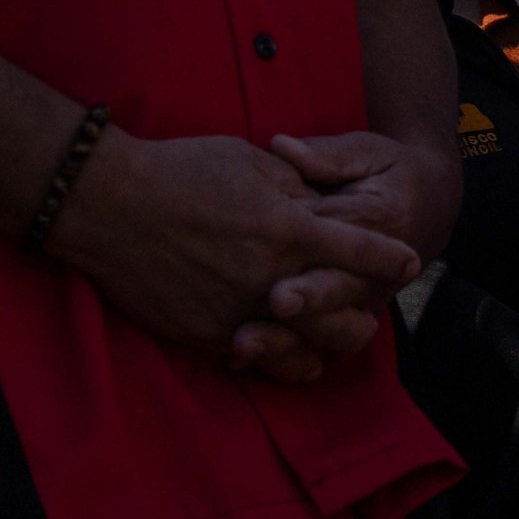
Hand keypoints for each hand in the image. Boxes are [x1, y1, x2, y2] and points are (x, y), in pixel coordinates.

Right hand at [47, 128, 418, 375]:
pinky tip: (271, 347)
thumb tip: (320, 205)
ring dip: (318, 350)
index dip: (389, 258)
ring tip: (324, 346)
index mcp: (288, 227)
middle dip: (360, 320)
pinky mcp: (205, 334)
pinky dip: (268, 355)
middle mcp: (271, 277)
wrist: (108, 204)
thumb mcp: (249, 161)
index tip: (411, 262)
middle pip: (340, 320)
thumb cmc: (180, 170)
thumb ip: (293, 186)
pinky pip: (252, 357)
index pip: (358, 250)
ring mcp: (238, 311)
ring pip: (300, 353)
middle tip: (366, 316)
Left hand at [230, 131, 437, 381]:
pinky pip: (318, 342)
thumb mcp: (368, 151)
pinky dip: (281, 355)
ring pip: (327, 330)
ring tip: (242, 346)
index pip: (342, 241)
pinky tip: (239, 359)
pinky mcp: (350, 316)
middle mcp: (374, 270)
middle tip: (263, 315)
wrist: (431, 204)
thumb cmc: (390, 171)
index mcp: (379, 222)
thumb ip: (327, 154)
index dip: (304, 254)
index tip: (277, 281)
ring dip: (285, 342)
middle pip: (334, 293)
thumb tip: (281, 146)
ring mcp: (363, 299)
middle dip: (300, 308)